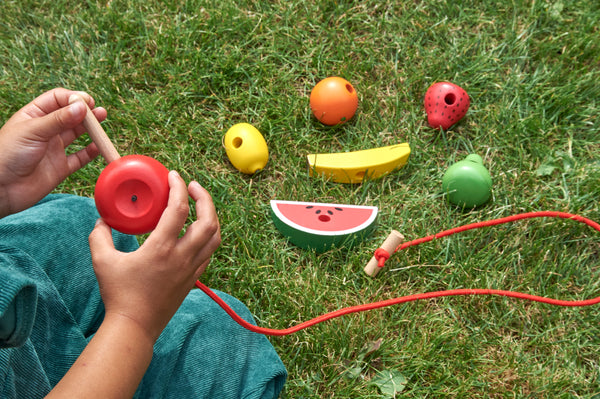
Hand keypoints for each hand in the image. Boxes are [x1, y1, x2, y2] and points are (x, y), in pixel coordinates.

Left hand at [0, 88, 104, 217]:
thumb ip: (58, 119)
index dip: (73, 99)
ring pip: (77, 135)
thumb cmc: (7, 155)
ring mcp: (54, 149)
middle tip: (99, 111)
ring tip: (102, 121)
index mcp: (34, 116)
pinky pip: (80, 158)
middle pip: (70, 115)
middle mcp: (45, 131)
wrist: (1, 189)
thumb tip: (82, 106)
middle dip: (85, 112)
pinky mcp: (60, 168)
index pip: (57, 99)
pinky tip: (99, 146)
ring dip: (91, 129)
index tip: (86, 102)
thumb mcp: (33, 131)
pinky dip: (91, 152)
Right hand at [88, 170, 221, 342]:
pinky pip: (209, 252)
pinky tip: (197, 231)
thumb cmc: (118, 294)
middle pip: (208, 220)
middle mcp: (182, 256)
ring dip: (211, 216)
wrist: (135, 326)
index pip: (179, 209)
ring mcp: (191, 269)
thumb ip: (100, 237)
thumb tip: (102, 221)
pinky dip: (208, 236)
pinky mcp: (193, 278)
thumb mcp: (102, 261)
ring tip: (200, 205)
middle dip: (205, 198)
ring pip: (214, 237)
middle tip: (192, 186)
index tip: (174, 176)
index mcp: (161, 248)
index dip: (179, 187)